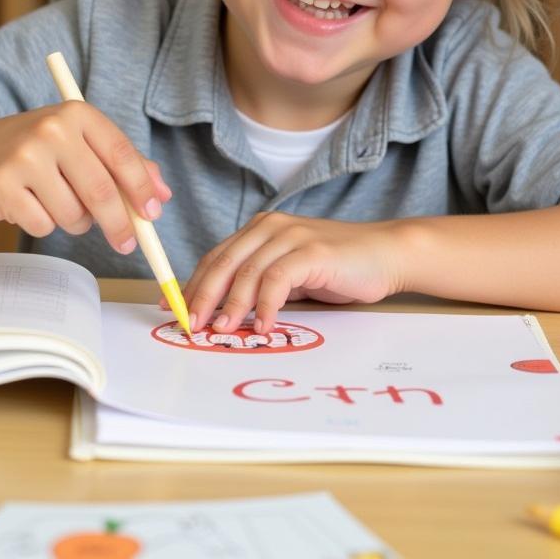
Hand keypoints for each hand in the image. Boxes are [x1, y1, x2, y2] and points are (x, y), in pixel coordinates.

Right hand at [0, 101, 170, 253]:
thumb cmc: (32, 152)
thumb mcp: (78, 145)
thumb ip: (122, 164)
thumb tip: (162, 194)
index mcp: (77, 114)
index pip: (122, 154)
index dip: (142, 188)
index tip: (153, 214)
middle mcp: (52, 129)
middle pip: (101, 190)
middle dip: (120, 224)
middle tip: (128, 243)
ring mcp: (24, 157)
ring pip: (73, 213)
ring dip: (74, 222)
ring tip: (55, 203)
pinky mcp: (1, 186)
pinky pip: (43, 225)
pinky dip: (43, 224)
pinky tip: (28, 205)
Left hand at [181, 211, 408, 334]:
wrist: (384, 254)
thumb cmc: (338, 267)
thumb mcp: (290, 273)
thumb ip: (260, 283)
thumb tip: (223, 314)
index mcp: (260, 229)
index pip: (216, 257)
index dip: (193, 285)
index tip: (175, 310)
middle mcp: (271, 226)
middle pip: (224, 263)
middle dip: (203, 297)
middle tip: (191, 326)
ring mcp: (291, 236)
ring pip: (247, 271)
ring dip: (231, 305)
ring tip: (222, 331)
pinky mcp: (311, 251)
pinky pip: (278, 279)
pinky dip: (267, 305)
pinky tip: (264, 326)